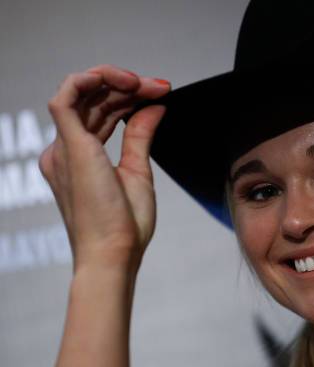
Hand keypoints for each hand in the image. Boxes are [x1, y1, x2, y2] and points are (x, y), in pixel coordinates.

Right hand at [40, 64, 170, 272]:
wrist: (114, 253)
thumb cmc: (124, 225)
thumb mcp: (138, 171)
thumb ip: (140, 136)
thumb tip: (155, 108)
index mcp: (79, 157)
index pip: (100, 113)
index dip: (130, 97)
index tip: (162, 93)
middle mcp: (66, 149)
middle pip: (93, 101)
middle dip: (128, 87)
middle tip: (161, 87)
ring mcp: (64, 147)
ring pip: (82, 94)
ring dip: (115, 81)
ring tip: (148, 85)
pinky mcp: (69, 147)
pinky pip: (66, 97)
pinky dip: (90, 80)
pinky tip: (122, 80)